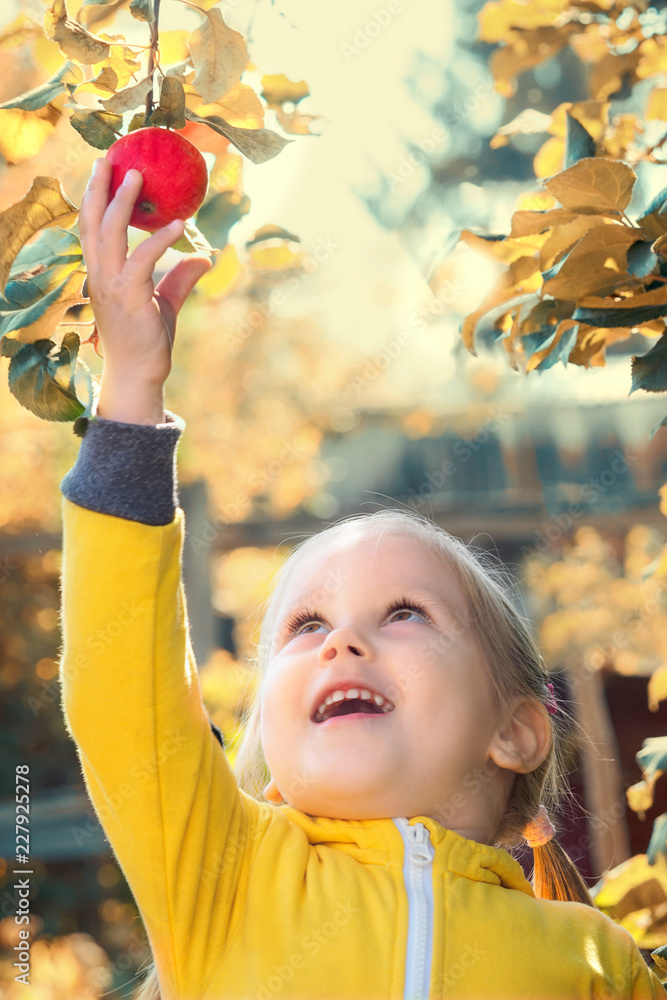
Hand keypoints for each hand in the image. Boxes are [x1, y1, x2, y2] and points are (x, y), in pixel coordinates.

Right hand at [79, 157, 211, 387]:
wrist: (139, 374)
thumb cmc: (147, 340)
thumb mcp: (165, 302)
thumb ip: (180, 277)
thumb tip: (204, 257)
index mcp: (100, 273)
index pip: (91, 227)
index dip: (94, 197)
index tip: (103, 169)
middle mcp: (99, 275)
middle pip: (92, 222)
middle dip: (99, 188)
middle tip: (111, 157)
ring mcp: (110, 286)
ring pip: (109, 234)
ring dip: (122, 202)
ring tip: (138, 175)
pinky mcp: (128, 298)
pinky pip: (142, 261)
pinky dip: (159, 240)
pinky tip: (178, 225)